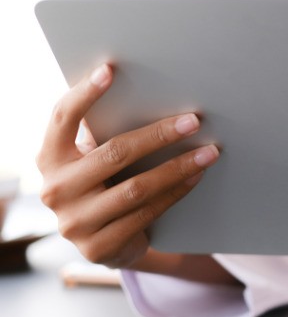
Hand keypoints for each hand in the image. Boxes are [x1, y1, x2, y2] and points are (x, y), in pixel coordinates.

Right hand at [35, 64, 219, 268]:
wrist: (104, 243)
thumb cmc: (103, 185)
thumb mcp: (92, 160)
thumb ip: (104, 132)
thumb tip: (151, 92)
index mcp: (49, 157)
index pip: (63, 118)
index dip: (85, 93)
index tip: (111, 69)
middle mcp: (55, 189)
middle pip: (114, 153)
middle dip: (158, 135)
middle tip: (194, 120)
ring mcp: (74, 222)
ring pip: (136, 188)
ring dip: (178, 167)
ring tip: (209, 151)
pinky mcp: (99, 247)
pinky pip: (147, 213)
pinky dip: (176, 192)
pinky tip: (197, 176)